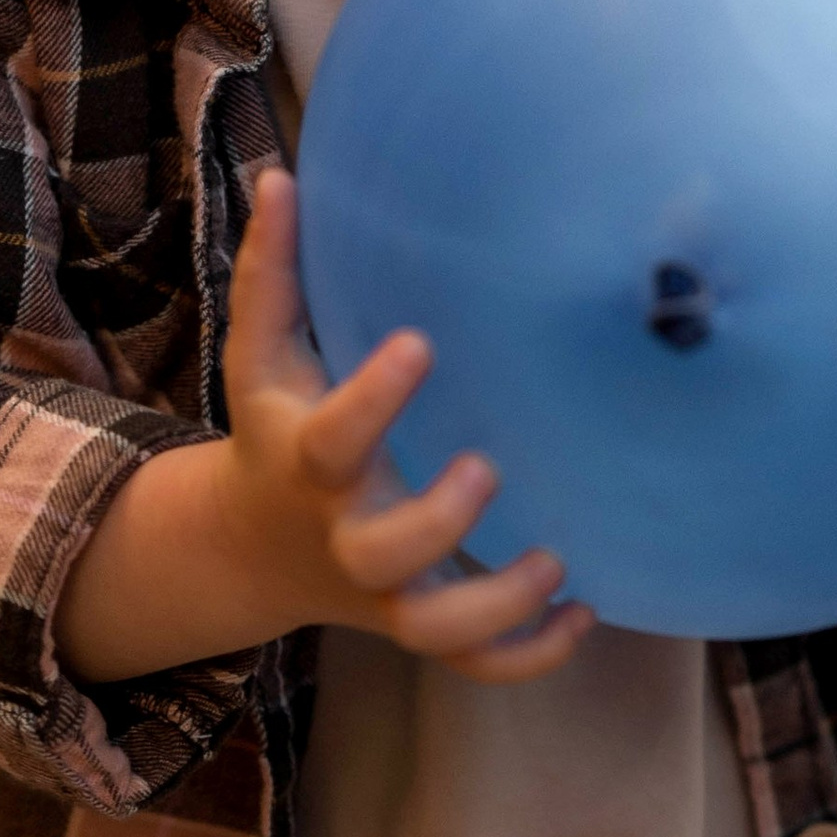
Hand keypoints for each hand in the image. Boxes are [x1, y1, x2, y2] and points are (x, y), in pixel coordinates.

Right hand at [217, 169, 596, 679]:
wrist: (252, 548)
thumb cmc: (277, 425)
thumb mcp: (261, 353)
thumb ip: (274, 270)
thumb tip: (281, 174)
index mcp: (307, 462)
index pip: (331, 438)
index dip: (373, 399)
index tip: (420, 344)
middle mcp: (344, 534)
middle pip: (382, 554)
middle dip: (438, 523)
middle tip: (488, 468)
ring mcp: (384, 590)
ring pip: (434, 630)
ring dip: (497, 605)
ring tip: (558, 562)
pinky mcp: (417, 623)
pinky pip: (472, 663)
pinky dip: (528, 654)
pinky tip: (583, 611)